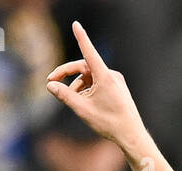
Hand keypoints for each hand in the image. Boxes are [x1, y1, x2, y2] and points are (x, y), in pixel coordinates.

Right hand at [46, 21, 147, 151]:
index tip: (76, 24)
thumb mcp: (82, 109)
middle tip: (51, 82)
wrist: (131, 134)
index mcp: (104, 77)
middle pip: (84, 67)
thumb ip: (65, 95)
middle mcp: (111, 75)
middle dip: (67, 74)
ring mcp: (115, 81)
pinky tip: (83, 102)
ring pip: (90, 77)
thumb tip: (50, 85)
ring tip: (70, 100)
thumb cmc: (109, 123)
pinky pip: (97, 83)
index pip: (89, 52)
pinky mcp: (117, 87)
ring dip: (77, 86)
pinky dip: (87, 90)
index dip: (81, 37)